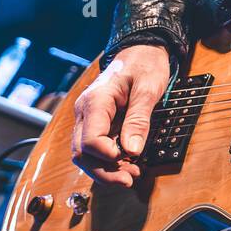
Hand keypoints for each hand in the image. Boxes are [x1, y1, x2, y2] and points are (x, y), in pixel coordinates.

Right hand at [71, 44, 170, 186]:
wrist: (142, 49)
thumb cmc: (145, 64)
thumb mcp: (148, 88)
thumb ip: (139, 119)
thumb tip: (132, 150)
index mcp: (96, 101)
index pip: (90, 139)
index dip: (107, 156)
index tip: (129, 160)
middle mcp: (86, 111)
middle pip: (82, 152)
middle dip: (103, 171)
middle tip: (128, 180)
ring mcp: (89, 118)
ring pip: (85, 154)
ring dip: (105, 169)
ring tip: (130, 176)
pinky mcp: (97, 122)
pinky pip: (96, 147)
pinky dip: (108, 160)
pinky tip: (127, 165)